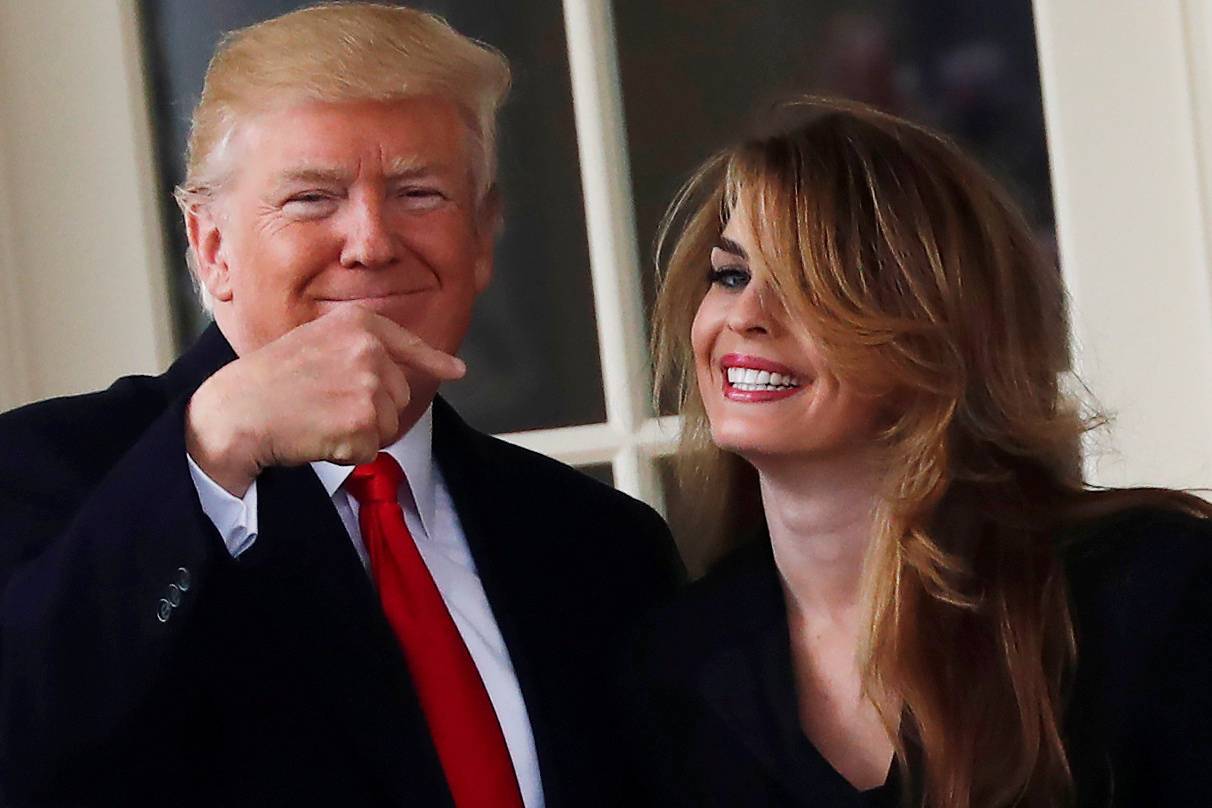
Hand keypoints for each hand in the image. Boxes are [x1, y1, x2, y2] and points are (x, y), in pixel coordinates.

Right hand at [185, 307, 464, 495]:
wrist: (236, 410)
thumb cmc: (269, 381)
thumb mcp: (316, 342)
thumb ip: (359, 349)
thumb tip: (402, 370)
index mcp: (359, 324)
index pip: (409, 344)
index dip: (434, 361)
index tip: (457, 371)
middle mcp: (371, 349)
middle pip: (399, 395)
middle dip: (370, 410)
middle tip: (322, 405)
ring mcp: (370, 384)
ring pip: (389, 425)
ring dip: (358, 434)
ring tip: (317, 419)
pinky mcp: (365, 420)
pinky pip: (371, 450)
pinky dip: (346, 453)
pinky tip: (317, 436)